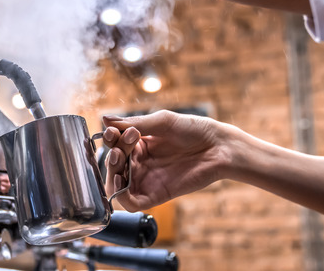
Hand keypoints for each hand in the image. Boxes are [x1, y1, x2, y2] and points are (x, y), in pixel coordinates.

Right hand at [102, 110, 228, 211]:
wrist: (219, 147)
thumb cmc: (194, 129)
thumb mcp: (162, 121)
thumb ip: (134, 123)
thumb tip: (104, 119)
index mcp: (140, 144)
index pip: (114, 145)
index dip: (110, 139)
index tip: (114, 131)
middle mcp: (140, 163)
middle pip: (113, 165)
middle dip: (112, 152)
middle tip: (124, 142)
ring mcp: (147, 180)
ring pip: (116, 185)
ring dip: (111, 172)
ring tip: (119, 155)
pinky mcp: (156, 195)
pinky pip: (131, 202)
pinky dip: (120, 195)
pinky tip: (121, 180)